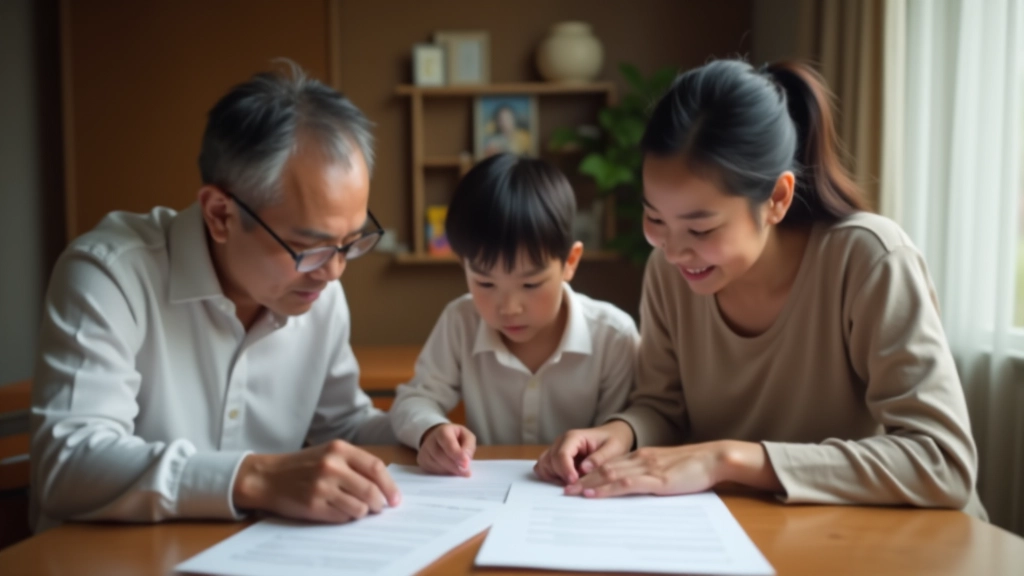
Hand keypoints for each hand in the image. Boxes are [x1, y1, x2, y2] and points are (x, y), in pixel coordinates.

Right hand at [232, 440, 400, 522]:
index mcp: (339, 449)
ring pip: (359, 507)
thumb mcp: (329, 453)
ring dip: (363, 512)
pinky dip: (347, 516)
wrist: (268, 477)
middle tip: (379, 508)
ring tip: (358, 509)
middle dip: (380, 503)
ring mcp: (322, 486)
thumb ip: (355, 464)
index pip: (376, 468)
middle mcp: (332, 466)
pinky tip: (340, 510)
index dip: (390, 485)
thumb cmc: (303, 465)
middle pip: (371, 490)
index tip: (396, 498)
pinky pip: (343, 516)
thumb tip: (385, 486)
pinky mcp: (314, 505)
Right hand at [417, 423, 475, 475]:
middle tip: (466, 472)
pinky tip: (450, 470)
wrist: (439, 439)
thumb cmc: (455, 438)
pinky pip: (432, 471)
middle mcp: (430, 440)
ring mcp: (424, 452)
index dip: (456, 453)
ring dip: (450, 471)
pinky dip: (443, 473)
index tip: (466, 464)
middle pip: (440, 455)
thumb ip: (469, 446)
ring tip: (459, 470)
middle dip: (454, 466)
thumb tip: (466, 460)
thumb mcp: (466, 436)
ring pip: (436, 465)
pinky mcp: (422, 462)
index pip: (447, 442)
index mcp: (443, 431)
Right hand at [534, 420, 634, 484]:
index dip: (565, 470)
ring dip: (553, 477)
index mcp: (573, 437)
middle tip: (577, 485)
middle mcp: (561, 442)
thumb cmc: (613, 440)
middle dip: (560, 476)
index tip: (574, 482)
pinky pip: (544, 469)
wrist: (612, 435)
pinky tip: (565, 481)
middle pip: (550, 461)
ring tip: (572, 483)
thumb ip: (599, 458)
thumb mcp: (613, 448)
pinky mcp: (556, 459)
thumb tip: (584, 469)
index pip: (562, 454)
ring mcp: (556, 450)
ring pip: (544, 465)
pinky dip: (550, 477)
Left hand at [565, 440, 781, 497]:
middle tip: (564, 490)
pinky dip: (606, 488)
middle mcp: (640, 459)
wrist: (714, 458)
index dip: (590, 473)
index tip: (575, 482)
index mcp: (642, 456)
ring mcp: (647, 468)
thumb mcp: (667, 468)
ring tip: (571, 493)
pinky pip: (626, 484)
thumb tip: (635, 485)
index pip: (610, 464)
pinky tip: (594, 493)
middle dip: (582, 479)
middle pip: (604, 468)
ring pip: (610, 475)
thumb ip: (650, 473)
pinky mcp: (656, 480)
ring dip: (589, 485)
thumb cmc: (695, 466)